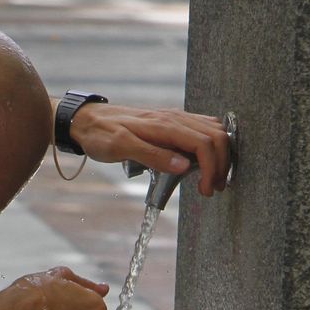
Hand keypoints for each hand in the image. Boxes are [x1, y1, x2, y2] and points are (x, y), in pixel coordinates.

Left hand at [69, 104, 230, 196]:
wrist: (87, 120)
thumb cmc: (101, 134)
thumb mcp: (121, 147)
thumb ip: (153, 156)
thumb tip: (184, 166)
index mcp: (165, 124)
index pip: (204, 143)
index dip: (212, 168)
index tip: (206, 190)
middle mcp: (175, 118)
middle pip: (216, 136)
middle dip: (222, 164)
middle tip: (213, 188)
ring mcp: (175, 119)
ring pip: (213, 131)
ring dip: (219, 156)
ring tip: (211, 180)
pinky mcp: (172, 123)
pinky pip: (202, 130)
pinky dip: (210, 147)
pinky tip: (202, 164)